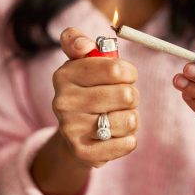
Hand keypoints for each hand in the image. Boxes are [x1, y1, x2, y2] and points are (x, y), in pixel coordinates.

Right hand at [53, 28, 138, 167]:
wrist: (74, 135)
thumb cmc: (86, 91)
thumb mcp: (80, 62)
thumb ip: (76, 42)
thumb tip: (85, 45)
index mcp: (64, 75)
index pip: (116, 69)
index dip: (129, 72)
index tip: (125, 75)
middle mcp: (63, 102)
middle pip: (126, 95)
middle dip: (131, 95)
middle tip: (121, 99)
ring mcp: (71, 129)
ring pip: (130, 119)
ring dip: (131, 117)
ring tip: (117, 116)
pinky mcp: (84, 153)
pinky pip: (128, 143)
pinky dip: (129, 138)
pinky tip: (116, 135)